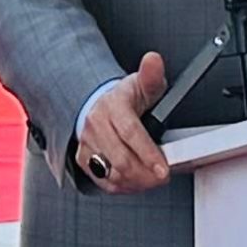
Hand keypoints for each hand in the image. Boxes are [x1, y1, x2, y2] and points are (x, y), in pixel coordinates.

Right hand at [75, 54, 173, 195]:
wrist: (99, 104)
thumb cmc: (126, 98)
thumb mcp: (142, 83)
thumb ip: (151, 75)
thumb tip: (154, 61)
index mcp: (112, 105)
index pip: (130, 132)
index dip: (148, 154)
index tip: (163, 169)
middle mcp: (95, 125)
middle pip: (120, 158)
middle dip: (145, 174)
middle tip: (161, 178)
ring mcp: (87, 143)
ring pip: (111, 173)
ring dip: (136, 182)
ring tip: (151, 180)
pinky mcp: (83, 159)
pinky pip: (103, 181)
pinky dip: (122, 186)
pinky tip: (135, 182)